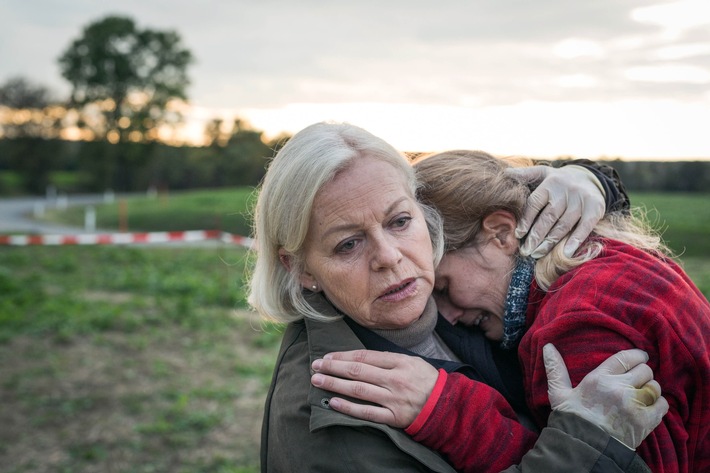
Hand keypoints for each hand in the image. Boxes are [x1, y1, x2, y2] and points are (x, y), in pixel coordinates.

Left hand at [310, 350, 438, 427]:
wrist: (446, 405)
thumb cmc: (426, 380)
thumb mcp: (410, 361)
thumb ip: (387, 359)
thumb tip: (359, 358)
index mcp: (399, 362)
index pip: (364, 356)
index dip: (343, 356)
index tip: (327, 356)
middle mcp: (394, 379)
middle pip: (357, 371)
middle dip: (333, 367)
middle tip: (315, 365)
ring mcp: (393, 399)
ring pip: (358, 390)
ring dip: (335, 385)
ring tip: (318, 381)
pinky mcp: (394, 418)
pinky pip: (367, 412)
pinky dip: (348, 408)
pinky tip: (333, 402)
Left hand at [506, 165, 604, 258]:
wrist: (590, 178)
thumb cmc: (558, 181)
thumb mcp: (542, 173)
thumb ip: (524, 175)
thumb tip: (505, 173)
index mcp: (550, 183)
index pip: (535, 203)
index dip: (526, 220)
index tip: (518, 235)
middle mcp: (566, 191)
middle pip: (548, 217)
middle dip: (535, 236)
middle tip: (525, 251)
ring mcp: (581, 200)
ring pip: (563, 225)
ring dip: (550, 242)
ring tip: (537, 254)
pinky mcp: (595, 208)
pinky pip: (584, 227)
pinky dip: (575, 241)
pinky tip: (565, 253)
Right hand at [543, 343, 668, 448]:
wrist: (585, 448)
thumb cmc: (571, 420)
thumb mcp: (559, 393)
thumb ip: (555, 369)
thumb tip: (548, 347)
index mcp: (599, 379)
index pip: (626, 357)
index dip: (637, 355)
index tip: (640, 357)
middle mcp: (619, 388)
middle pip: (644, 370)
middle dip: (643, 373)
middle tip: (638, 380)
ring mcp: (634, 405)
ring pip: (655, 386)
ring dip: (650, 389)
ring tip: (642, 394)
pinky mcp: (645, 421)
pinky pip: (662, 404)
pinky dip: (658, 404)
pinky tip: (649, 407)